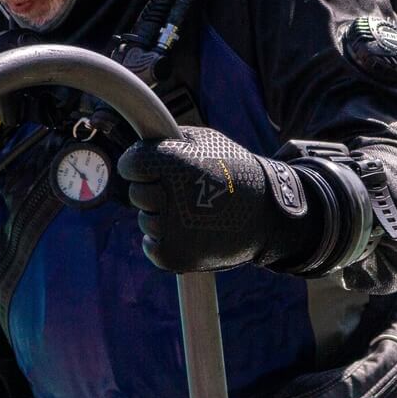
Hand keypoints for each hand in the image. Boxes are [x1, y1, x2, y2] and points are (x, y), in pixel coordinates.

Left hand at [117, 126, 319, 272]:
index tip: (156, 168)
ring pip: (146, 221)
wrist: (267, 214)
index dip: (141, 165)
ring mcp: (170, 230)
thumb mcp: (204, 141)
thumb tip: (138, 142)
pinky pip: (151, 246)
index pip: (129, 164)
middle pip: (136, 194)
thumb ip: (167, 140)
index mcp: (171, 163)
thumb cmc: (233, 171)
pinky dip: (165, 241)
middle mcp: (167, 196)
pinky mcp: (173, 257)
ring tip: (196, 213)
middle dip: (154, 191)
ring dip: (163, 217)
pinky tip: (190, 232)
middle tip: (184, 192)